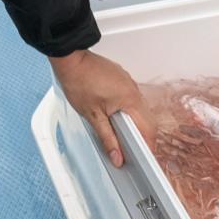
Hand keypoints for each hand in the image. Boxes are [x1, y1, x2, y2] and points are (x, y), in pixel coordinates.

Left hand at [49, 49, 155, 167]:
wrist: (70, 59)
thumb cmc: (79, 82)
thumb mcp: (93, 116)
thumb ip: (108, 138)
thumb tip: (117, 157)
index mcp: (130, 99)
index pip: (148, 129)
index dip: (147, 146)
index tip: (142, 159)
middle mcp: (133, 89)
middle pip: (147, 119)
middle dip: (142, 136)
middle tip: (131, 149)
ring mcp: (128, 82)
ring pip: (140, 108)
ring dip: (134, 122)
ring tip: (121, 134)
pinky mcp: (121, 78)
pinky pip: (131, 97)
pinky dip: (128, 109)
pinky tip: (116, 115)